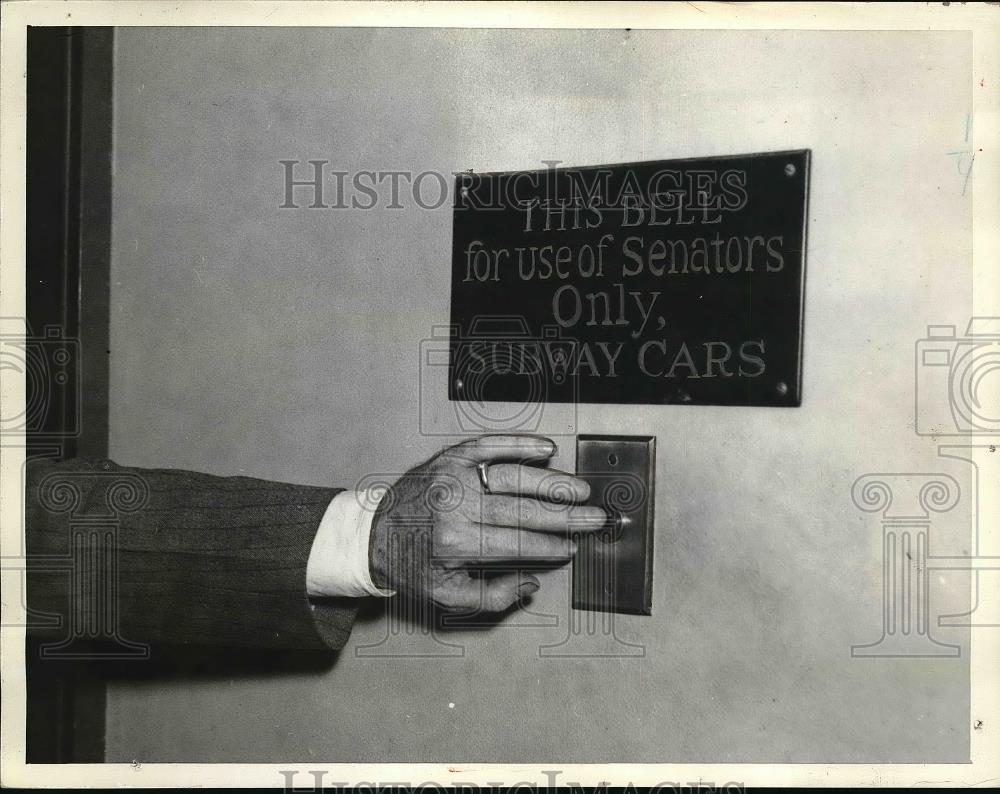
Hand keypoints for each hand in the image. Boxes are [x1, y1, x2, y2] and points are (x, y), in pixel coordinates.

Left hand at [368, 434, 606, 611]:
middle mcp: (458, 507)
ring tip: (579, 489)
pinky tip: (546, 449)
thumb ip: (492, 597)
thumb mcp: (447, 596)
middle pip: (525, 510)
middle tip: (593, 518)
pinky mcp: (449, 457)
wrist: (374, 534)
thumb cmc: (413, 565)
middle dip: (565, 516)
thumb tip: (531, 585)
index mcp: (458, 543)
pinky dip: (520, 444)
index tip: (571, 548)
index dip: (551, 547)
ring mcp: (454, 477)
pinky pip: (490, 445)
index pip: (519, 544)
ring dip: (552, 482)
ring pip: (514, 476)